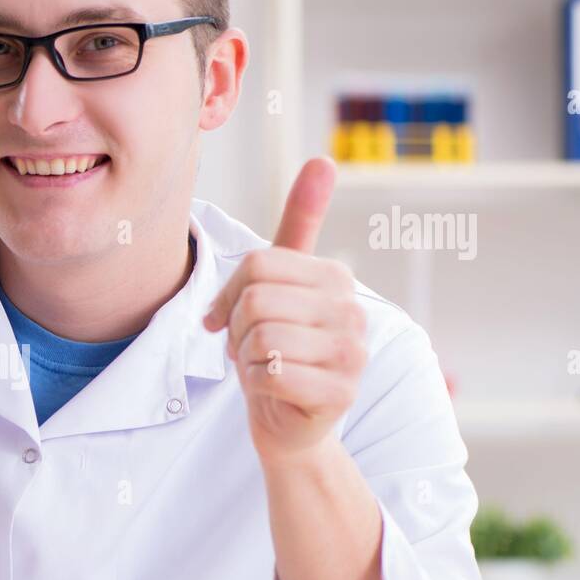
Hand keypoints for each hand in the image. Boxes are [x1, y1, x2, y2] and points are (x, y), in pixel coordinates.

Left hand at [202, 157, 365, 462]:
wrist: (287, 420)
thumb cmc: (276, 350)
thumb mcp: (278, 285)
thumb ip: (297, 227)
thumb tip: (323, 160)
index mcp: (334, 277)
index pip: (257, 265)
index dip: (227, 295)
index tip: (229, 318)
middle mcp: (351, 310)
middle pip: (256, 300)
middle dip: (236, 330)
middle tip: (249, 348)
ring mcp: (352, 352)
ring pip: (261, 336)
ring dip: (245, 358)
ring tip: (263, 366)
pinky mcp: (340, 392)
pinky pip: (270, 372)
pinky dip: (255, 383)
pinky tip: (272, 388)